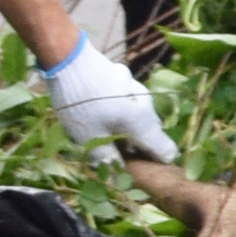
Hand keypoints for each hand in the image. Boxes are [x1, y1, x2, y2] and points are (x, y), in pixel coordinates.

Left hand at [37, 33, 171, 157]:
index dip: (156, 164)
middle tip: (111, 152)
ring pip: (139, 116)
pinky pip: (129, 101)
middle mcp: (146, 106)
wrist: (68, 59)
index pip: (167, 151)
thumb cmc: (81, 104)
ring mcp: (137, 88)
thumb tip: (118, 178)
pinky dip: (119, 111)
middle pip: (151, 133)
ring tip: (100, 129)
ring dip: (126, 127)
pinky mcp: (125, 78)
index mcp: (143, 123)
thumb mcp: (90, 139)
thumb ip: (108, 160)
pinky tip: (97, 109)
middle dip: (136, 146)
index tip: (139, 170)